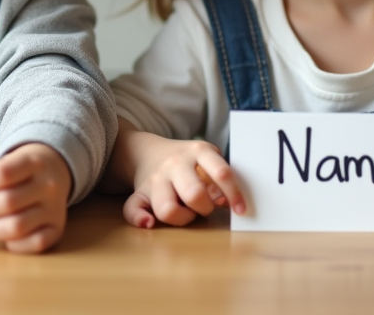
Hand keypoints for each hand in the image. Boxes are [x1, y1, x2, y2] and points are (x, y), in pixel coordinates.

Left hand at [0, 143, 71, 253]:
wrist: (56, 170)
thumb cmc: (21, 170)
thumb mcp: (4, 162)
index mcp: (33, 161)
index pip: (2, 173)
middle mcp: (48, 185)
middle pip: (8, 202)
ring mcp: (55, 208)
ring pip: (18, 226)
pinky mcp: (58, 228)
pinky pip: (35, 243)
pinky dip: (14, 245)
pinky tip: (0, 238)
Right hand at [121, 132, 244, 228]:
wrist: (146, 150)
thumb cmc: (188, 161)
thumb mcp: (207, 157)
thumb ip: (218, 176)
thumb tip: (225, 203)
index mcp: (198, 151)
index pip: (221, 172)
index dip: (234, 194)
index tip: (241, 210)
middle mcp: (175, 163)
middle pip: (194, 194)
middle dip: (205, 208)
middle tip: (205, 207)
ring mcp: (156, 179)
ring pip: (167, 208)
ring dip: (183, 218)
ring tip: (186, 213)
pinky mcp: (139, 192)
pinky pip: (132, 208)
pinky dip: (139, 218)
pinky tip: (149, 223)